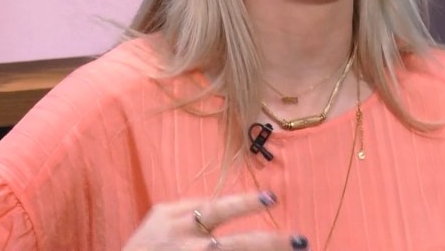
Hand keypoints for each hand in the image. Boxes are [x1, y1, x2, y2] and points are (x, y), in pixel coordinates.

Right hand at [123, 191, 309, 249]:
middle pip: (234, 246)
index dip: (245, 203)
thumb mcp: (159, 218)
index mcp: (176, 222)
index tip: (272, 199)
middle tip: (300, 240)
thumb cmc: (144, 246)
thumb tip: (229, 200)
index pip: (217, 209)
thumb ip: (191, 207)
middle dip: (270, 244)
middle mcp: (186, 246)